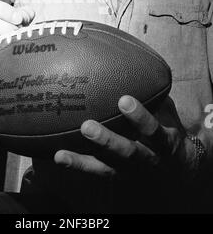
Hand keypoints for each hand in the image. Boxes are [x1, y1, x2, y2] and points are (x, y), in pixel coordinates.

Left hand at [54, 96, 199, 183]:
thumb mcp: (169, 113)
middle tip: (87, 126)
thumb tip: (138, 63)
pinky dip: (78, 165)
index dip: (140, 118)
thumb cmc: (168, 129)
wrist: (180, 169)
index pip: (154, 131)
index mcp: (165, 142)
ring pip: (109, 166)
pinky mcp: (117, 175)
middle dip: (107, 141)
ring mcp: (131, 171)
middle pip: (128, 154)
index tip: (124, 100)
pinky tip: (59, 157)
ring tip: (63, 151)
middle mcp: (149, 160)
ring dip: (84, 158)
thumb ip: (155, 95)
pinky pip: (97, 172)